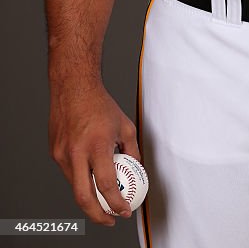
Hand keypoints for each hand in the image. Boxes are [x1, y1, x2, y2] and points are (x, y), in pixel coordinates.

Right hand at [49, 79, 140, 226]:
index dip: (116, 203)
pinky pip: (69, 173)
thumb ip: (132, 151)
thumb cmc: (101, 105)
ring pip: (75, 186)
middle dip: (97, 215)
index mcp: (97, 145)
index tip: (124, 211)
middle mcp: (76, 152)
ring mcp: (62, 154)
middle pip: (83, 197)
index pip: (106, 185)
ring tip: (104, 197)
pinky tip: (90, 172)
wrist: (73, 88)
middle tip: (110, 219)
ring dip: (89, 196)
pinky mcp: (54, 152)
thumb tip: (137, 171)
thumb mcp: (125, 126)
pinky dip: (81, 178)